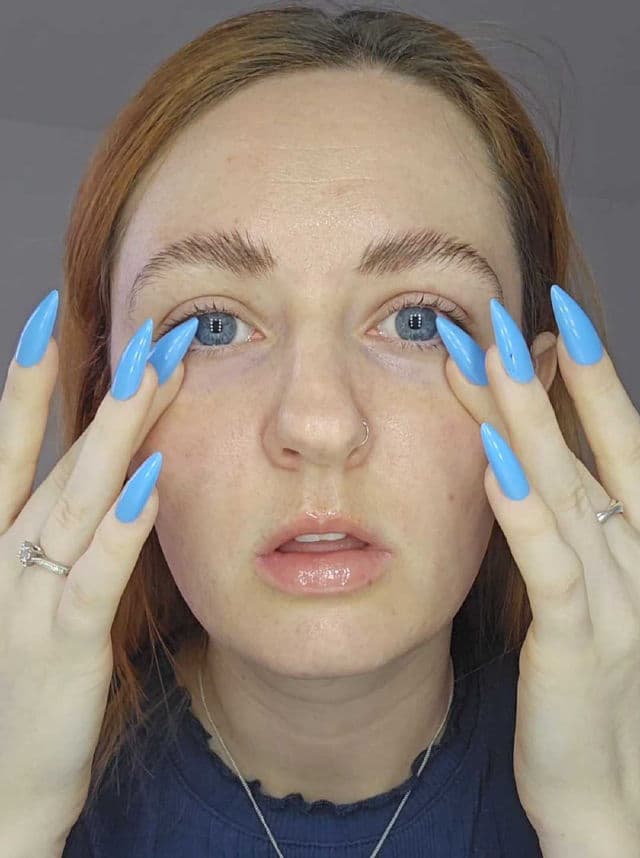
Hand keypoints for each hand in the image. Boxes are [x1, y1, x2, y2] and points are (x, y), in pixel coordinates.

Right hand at [0, 294, 193, 845]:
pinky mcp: (61, 644)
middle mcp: (4, 557)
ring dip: (116, 432)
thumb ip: (55, 532)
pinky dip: (123, 526)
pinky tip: (154, 480)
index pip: (10, 447)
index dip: (26, 384)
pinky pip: (95, 574)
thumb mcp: (28, 591)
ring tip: (154, 373)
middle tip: (147, 330)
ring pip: (77, 498)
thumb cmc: (19, 677)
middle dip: (101, 391)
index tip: (50, 319)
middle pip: (56, 457)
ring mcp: (28, 598)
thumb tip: (99, 474)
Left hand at [434, 284, 639, 847]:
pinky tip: (490, 461)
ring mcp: (616, 600)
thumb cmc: (595, 691)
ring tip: (491, 357)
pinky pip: (550, 565)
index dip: (589, 382)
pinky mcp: (579, 645)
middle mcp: (636, 560)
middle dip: (558, 378)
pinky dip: (522, 509)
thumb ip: (564, 532)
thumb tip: (531, 466)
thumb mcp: (587, 598)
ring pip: (569, 490)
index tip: (552, 323)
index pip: (613, 446)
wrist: (615, 796)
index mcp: (636, 546)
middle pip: (596, 450)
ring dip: (529, 420)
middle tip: (515, 313)